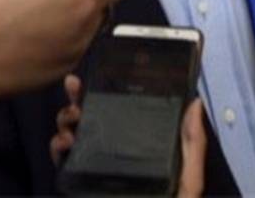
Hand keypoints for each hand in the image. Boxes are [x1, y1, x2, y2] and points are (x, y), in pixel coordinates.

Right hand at [48, 76, 205, 197]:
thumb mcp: (187, 183)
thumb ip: (192, 146)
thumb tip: (196, 103)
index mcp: (143, 149)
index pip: (125, 112)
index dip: (112, 90)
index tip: (101, 71)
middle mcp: (117, 155)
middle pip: (94, 117)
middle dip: (80, 98)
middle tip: (73, 88)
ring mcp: (95, 169)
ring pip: (75, 133)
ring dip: (67, 119)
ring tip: (71, 119)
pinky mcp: (79, 184)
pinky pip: (64, 161)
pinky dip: (59, 147)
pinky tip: (64, 142)